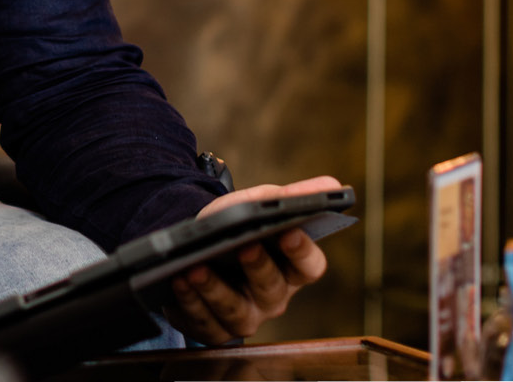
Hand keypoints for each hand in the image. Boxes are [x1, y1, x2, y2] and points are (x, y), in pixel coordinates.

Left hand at [164, 176, 341, 345]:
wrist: (195, 244)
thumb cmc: (236, 225)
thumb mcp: (259, 204)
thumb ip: (292, 196)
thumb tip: (332, 183)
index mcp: (292, 269)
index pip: (310, 266)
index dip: (303, 250)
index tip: (290, 230)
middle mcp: (273, 298)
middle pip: (272, 289)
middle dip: (258, 267)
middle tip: (245, 245)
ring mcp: (245, 317)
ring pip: (236, 311)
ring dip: (216, 289)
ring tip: (197, 266)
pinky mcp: (214, 329)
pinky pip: (205, 321)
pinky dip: (191, 300)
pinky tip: (180, 278)